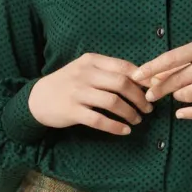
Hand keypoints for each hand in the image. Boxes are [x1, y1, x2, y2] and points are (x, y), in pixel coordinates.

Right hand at [28, 53, 153, 135]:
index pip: (123, 67)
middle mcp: (85, 74)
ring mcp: (77, 93)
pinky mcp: (72, 111)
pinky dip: (115, 127)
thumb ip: (107, 72)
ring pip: (113, 102)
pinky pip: (99, 120)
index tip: (153, 89)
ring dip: (130, 113)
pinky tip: (124, 131)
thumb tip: (140, 79)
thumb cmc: (67, 84)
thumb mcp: (84, 70)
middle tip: (148, 108)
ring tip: (137, 120)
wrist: (37, 98)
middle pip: (122, 84)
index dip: (143, 79)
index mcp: (91, 61)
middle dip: (140, 97)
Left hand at [129, 35, 191, 118]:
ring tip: (175, 97)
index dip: (152, 68)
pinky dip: (191, 113)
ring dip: (178, 98)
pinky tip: (182, 113)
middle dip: (160, 89)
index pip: (172, 58)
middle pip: (178, 79)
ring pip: (190, 95)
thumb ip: (187, 58)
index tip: (136, 76)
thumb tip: (160, 74)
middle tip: (149, 95)